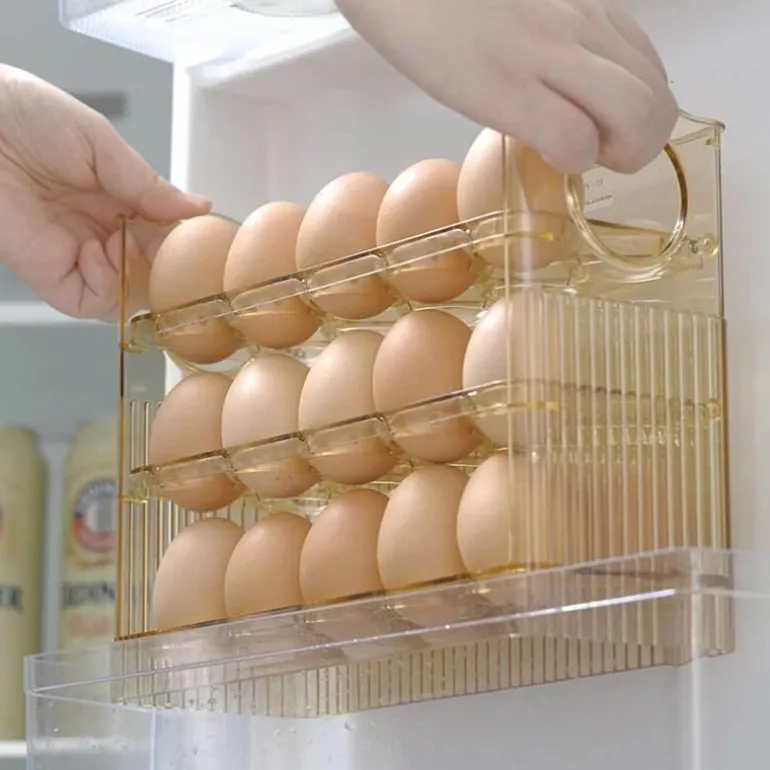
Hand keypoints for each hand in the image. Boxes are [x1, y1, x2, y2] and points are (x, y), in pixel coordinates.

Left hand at [0, 65, 210, 319]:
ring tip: (122, 243)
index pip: (165, 236)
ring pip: (128, 296)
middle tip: (164, 245)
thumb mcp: (101, 144)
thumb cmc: (27, 116)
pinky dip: (108, 289)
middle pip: (152, 270)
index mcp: (119, 200)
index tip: (200, 240)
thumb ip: (149, 184)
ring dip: (138, 277)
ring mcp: (78, 257)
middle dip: (165, 264)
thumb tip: (200, 208)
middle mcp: (102, 232)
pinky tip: (100, 256)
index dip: (183, 243)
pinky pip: (92, 303)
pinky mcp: (51, 276)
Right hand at [336, 0, 677, 174]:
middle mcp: (582, 26)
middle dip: (638, 147)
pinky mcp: (507, 85)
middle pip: (658, 103)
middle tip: (593, 154)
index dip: (636, 115)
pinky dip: (568, 160)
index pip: (651, 71)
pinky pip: (573, 139)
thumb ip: (551, 36)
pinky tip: (538, 151)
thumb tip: (557, 80)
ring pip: (637, 117)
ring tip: (573, 155)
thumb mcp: (521, 6)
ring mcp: (550, 53)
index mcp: (584, 8)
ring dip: (614, 155)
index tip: (598, 129)